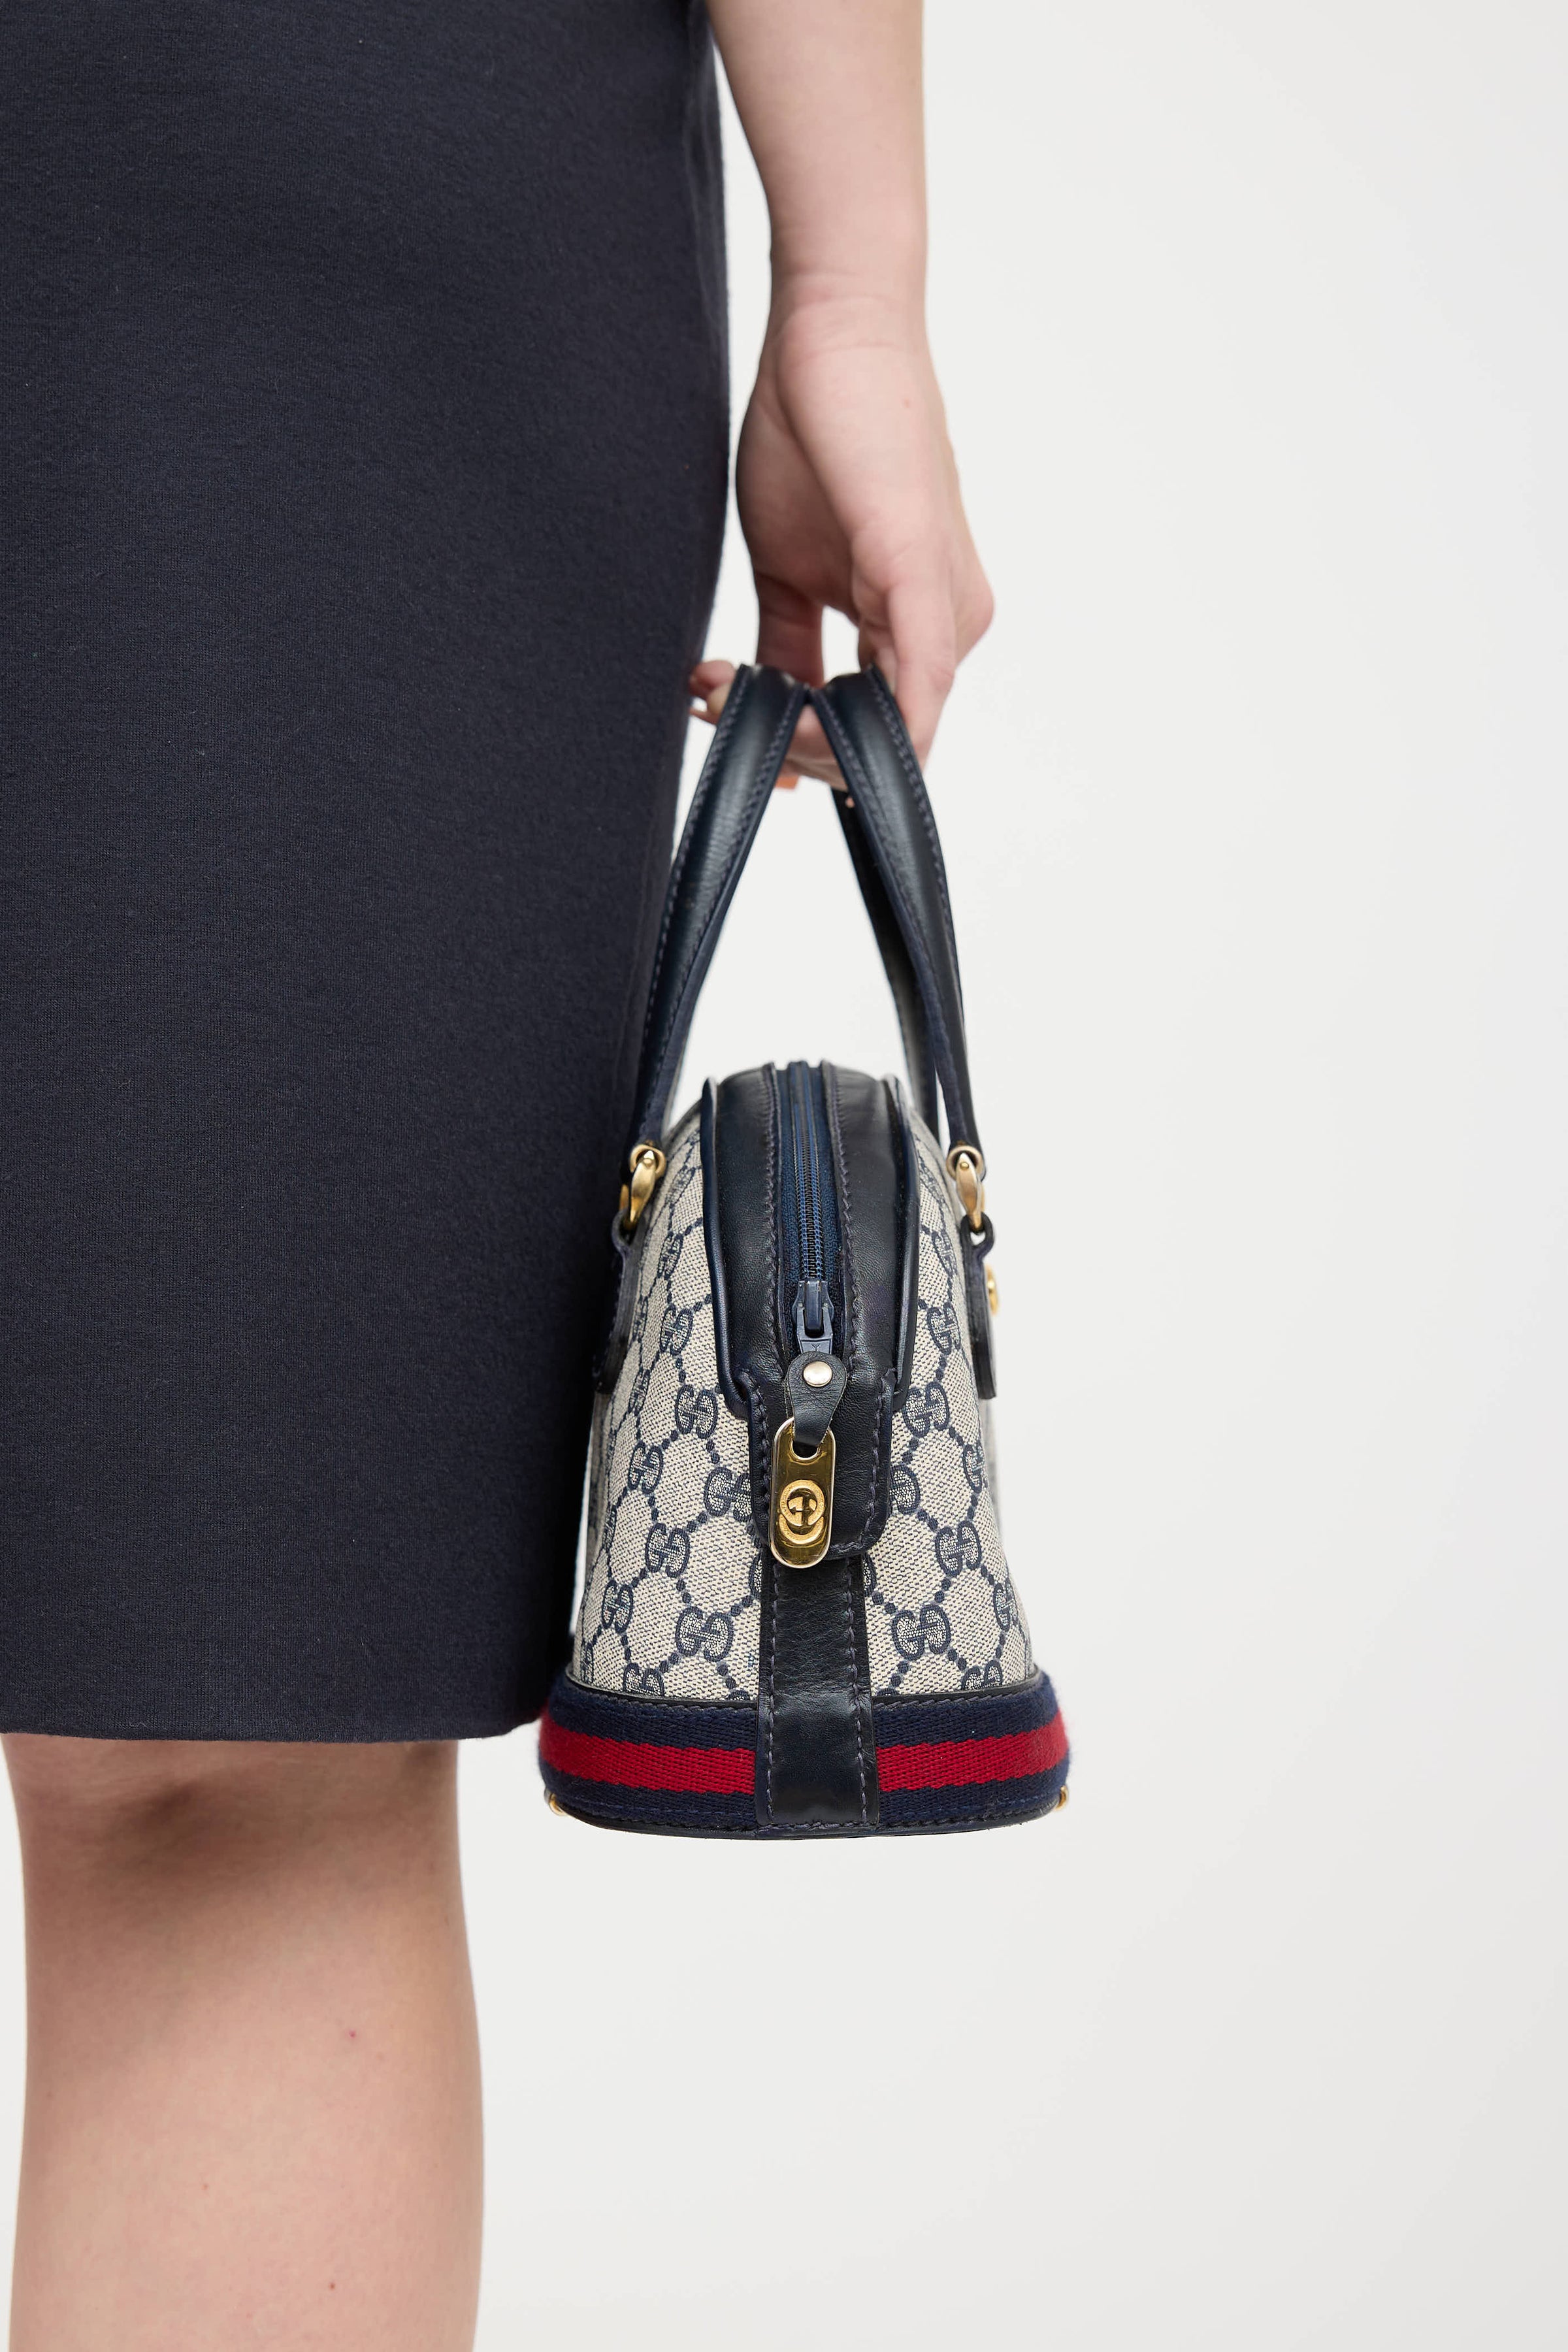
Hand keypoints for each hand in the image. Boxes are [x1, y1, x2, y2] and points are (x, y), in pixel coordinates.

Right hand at [690, 290, 991, 785]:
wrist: (829, 333)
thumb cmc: (815, 433)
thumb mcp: (786, 568)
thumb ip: (788, 649)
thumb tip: (764, 715)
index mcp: (918, 624)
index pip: (874, 733)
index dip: (802, 753)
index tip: (725, 721)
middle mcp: (948, 625)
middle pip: (882, 748)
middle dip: (789, 748)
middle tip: (711, 702)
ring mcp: (946, 607)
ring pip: (893, 737)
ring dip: (799, 738)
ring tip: (721, 686)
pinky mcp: (924, 578)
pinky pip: (914, 694)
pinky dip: (851, 729)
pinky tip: (784, 718)